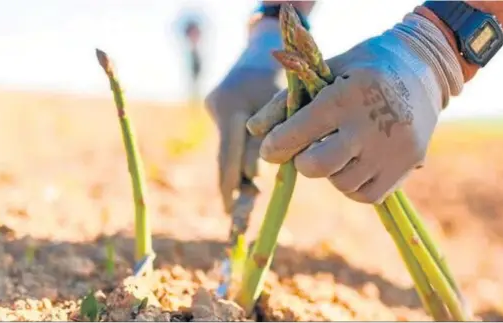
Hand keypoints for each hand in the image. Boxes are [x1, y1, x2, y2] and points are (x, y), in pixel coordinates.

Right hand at [205, 18, 283, 212]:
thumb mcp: (286, 106)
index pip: (231, 155)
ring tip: (245, 197)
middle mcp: (219, 106)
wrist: (268, 41)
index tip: (232, 211)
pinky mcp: (216, 104)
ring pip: (229, 148)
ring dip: (239, 169)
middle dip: (233, 184)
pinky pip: (230, 136)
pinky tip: (248, 171)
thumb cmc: (287, 74)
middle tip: (235, 213)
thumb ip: (276, 138)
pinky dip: (240, 152)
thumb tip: (260, 176)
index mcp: (233, 106)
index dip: (231, 186)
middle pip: (225, 156)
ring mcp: (215, 104)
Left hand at [247, 13, 463, 203]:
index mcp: (347, 95)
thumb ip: (288, 99)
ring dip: (330, 172)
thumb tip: (253, 130)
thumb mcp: (326, 70)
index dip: (276, 145)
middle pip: (318, 167)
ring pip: (342, 185)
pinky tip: (354, 163)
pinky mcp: (409, 163)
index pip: (300, 132)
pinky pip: (367, 195)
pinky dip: (353, 186)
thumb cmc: (363, 66)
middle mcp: (372, 124)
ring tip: (339, 149)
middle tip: (307, 150)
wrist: (424, 65)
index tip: (270, 149)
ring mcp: (394, 147)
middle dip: (303, 162)